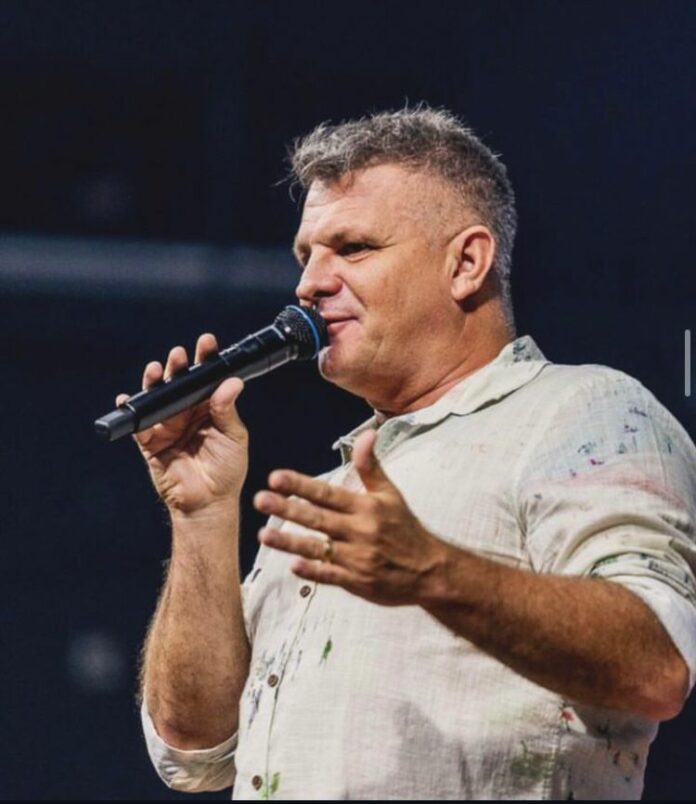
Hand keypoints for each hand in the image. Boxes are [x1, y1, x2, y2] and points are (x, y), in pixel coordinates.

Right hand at [117, 334, 248, 513]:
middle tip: (179, 355)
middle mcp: (187, 411)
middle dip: (178, 366)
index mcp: (210, 407)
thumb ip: (227, 410)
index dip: (206, 359)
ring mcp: (167, 425)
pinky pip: (137, 423)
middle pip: (179, 382)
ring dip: (154, 382)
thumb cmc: (226, 471)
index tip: (207, 343)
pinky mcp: (149, 442)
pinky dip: (131, 409)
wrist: (207, 503)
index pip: (207, 378)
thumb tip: (232, 382)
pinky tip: (128, 398)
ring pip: (157, 397)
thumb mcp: (233, 437)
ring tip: (157, 370)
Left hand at [253, 429, 449, 605]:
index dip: (301, 485)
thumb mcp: (391, 494)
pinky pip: (331, 576)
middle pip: (317, 518)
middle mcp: (360, 531)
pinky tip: (292, 566)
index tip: (276, 477)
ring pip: (318, 548)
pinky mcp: (358, 582)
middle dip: (287, 508)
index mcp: (366, 507)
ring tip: (263, 534)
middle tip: (260, 499)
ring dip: (289, 542)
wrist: (431, 571)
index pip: (327, 493)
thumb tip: (367, 433)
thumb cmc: (405, 528)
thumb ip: (370, 466)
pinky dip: (312, 571)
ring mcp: (358, 558)